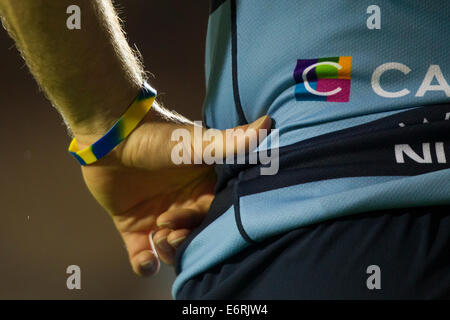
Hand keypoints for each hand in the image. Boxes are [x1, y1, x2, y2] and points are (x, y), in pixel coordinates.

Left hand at [76, 108, 271, 275]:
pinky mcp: (133, 226)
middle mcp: (184, 205)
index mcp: (204, 189)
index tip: (188, 217)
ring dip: (168, 253)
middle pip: (195, 236)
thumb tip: (268, 124)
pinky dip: (145, 264)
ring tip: (157, 237)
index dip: (206, 224)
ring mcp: (159, 217)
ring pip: (173, 250)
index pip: (215, 216)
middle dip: (186, 242)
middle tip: (170, 232)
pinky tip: (144, 259)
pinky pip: (143, 256)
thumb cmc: (154, 136)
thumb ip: (229, 142)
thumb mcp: (194, 142)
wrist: (109, 134)